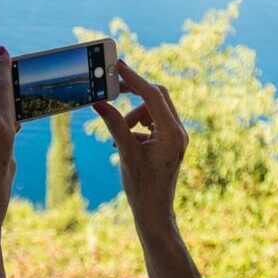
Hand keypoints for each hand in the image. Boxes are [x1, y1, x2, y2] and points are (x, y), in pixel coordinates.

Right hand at [94, 58, 188, 233]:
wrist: (154, 212)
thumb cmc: (142, 187)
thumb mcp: (126, 153)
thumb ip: (114, 125)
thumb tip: (99, 102)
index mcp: (172, 133)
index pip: (153, 95)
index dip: (135, 79)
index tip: (118, 66)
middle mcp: (178, 132)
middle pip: (157, 96)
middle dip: (135, 93)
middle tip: (114, 89)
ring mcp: (176, 137)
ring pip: (154, 109)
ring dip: (133, 115)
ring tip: (119, 136)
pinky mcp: (170, 143)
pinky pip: (154, 122)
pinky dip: (138, 125)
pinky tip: (125, 143)